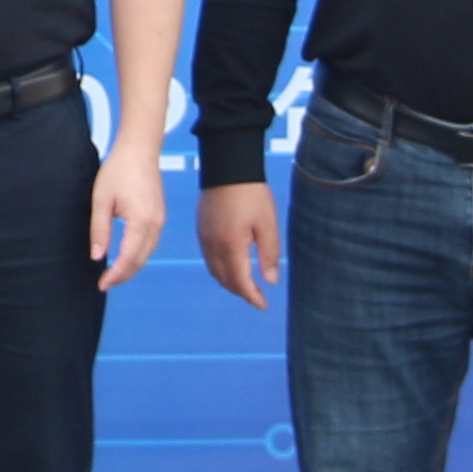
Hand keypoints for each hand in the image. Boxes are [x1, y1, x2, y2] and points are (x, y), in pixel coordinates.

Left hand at [86, 147, 167, 291]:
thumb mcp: (101, 200)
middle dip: (123, 275)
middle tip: (104, 284)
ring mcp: (160, 220)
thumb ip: (99, 229)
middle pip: (140, 260)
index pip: (128, 258)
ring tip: (113, 274)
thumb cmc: (118, 170)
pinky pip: (150, 243)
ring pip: (147, 253)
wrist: (139, 149)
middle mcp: (155, 224)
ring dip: (131, 266)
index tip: (101, 284)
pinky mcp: (159, 216)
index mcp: (141, 221)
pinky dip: (138, 255)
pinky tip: (126, 257)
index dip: (115, 274)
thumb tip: (97, 256)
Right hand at [198, 180, 281, 309]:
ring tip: (246, 284)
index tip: (263, 305)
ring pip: (215, 271)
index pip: (240, 282)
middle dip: (241, 292)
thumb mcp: (268, 224)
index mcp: (231, 246)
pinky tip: (231, 265)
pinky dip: (220, 269)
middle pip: (225, 280)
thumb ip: (269, 254)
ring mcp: (204, 238)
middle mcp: (213, 246)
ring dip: (230, 282)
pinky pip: (209, 258)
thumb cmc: (251, 193)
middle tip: (257, 297)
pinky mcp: (202, 229)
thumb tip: (271, 281)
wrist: (227, 166)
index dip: (252, 297)